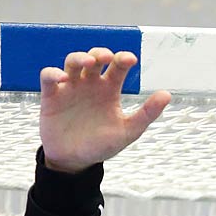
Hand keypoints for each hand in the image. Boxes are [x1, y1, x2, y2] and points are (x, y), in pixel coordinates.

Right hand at [38, 48, 171, 173]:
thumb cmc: (101, 145)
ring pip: (73, 61)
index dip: (123, 58)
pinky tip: (62, 79)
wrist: (75, 162)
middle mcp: (90, 84)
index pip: (117, 66)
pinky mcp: (51, 96)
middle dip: (100, 52)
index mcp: (109, 89)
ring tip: (89, 63)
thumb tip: (167, 94)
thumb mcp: (127, 132)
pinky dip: (53, 73)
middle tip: (107, 57)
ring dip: (79, 57)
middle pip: (94, 57)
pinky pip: (48, 77)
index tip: (130, 60)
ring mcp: (70, 87)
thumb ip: (146, 114)